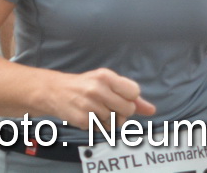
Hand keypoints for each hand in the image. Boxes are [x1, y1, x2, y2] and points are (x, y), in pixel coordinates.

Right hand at [41, 68, 155, 124]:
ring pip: (116, 122)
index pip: (134, 92)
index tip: (117, 95)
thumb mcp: (106, 83)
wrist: (53, 90)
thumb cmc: (84, 86)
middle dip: (121, 111)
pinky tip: (88, 116)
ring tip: (95, 110)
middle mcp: (97, 89)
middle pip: (128, 110)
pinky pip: (103, 130)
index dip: (129, 97)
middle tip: (107, 105)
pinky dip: (98, 126)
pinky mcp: (83, 119)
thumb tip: (152, 110)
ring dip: (109, 120)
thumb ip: (130, 96)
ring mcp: (89, 105)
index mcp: (105, 76)